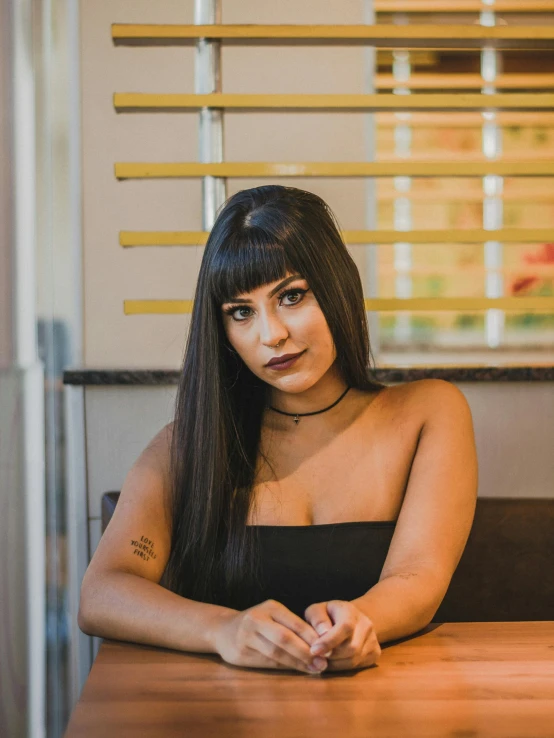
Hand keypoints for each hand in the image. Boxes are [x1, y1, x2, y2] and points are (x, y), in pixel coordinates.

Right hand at [212, 599, 330, 673]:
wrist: (224, 629)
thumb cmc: (257, 624)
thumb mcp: (273, 617)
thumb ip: (293, 628)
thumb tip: (321, 645)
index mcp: (270, 607)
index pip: (295, 623)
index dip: (312, 638)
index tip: (328, 649)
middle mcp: (257, 619)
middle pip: (285, 638)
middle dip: (306, 652)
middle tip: (323, 663)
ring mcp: (247, 636)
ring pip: (276, 652)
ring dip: (297, 663)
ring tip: (313, 669)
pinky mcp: (241, 652)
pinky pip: (267, 662)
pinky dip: (284, 667)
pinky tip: (296, 669)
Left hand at [304, 600, 381, 671]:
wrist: (349, 619)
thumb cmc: (327, 616)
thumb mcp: (317, 610)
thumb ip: (317, 619)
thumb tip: (323, 633)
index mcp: (350, 611)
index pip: (345, 627)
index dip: (329, 641)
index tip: (314, 650)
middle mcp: (366, 624)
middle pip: (351, 648)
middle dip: (330, 656)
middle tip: (316, 657)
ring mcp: (373, 639)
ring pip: (354, 660)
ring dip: (334, 664)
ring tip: (322, 659)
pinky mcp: (375, 653)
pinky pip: (358, 666)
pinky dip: (342, 667)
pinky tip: (333, 661)